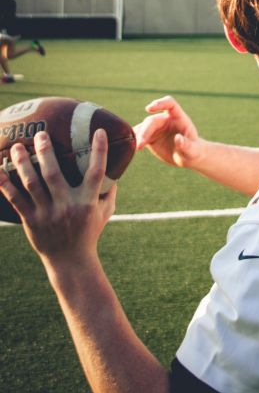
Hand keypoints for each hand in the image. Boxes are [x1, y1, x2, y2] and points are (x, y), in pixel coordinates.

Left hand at [0, 129, 115, 263]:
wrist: (70, 261)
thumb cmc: (89, 232)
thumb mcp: (105, 212)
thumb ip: (109, 190)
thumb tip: (115, 165)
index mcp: (87, 202)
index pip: (96, 172)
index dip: (99, 151)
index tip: (98, 131)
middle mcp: (66, 206)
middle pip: (53, 174)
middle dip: (46, 152)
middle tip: (41, 134)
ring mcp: (47, 214)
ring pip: (31, 184)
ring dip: (22, 163)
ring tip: (16, 147)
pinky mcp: (31, 220)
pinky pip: (16, 200)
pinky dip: (6, 185)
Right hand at [134, 96, 202, 168]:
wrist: (187, 157)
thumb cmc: (193, 151)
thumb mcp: (193, 150)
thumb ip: (186, 145)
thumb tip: (178, 139)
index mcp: (178, 117)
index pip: (169, 104)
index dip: (159, 103)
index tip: (148, 109)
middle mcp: (166, 119)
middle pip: (152, 120)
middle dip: (145, 131)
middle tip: (140, 144)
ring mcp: (156, 128)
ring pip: (143, 128)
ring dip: (137, 136)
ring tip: (134, 148)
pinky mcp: (149, 137)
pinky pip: (139, 136)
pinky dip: (134, 141)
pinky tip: (130, 148)